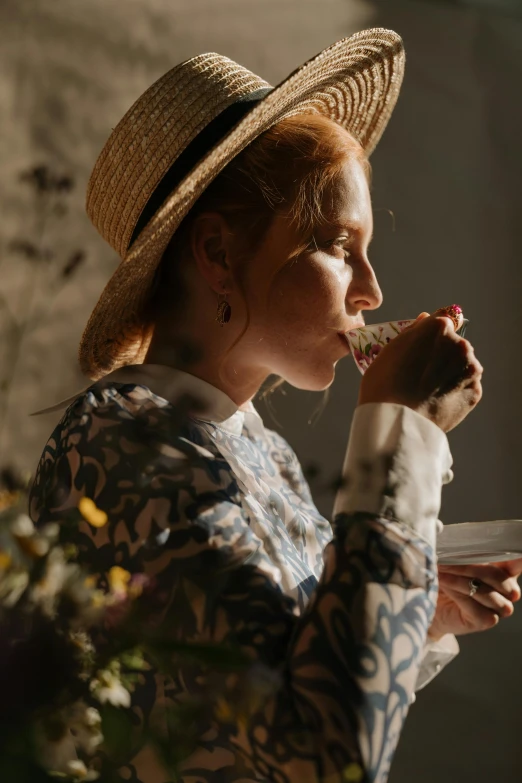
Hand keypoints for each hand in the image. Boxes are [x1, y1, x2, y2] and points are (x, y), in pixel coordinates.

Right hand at [358, 312, 483, 432]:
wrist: (396, 422)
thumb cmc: (384, 384)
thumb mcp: (389, 351)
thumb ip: (412, 332)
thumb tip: (426, 319)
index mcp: (438, 327)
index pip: (440, 323)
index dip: (428, 339)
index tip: (419, 352)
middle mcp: (460, 343)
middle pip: (453, 345)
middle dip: (442, 356)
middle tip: (420, 375)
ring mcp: (470, 369)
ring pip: (462, 365)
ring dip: (451, 374)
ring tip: (429, 391)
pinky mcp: (475, 392)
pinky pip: (466, 386)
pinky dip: (455, 392)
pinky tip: (438, 400)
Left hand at [427, 558, 521, 639]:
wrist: (430, 603)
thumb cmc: (444, 576)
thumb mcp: (451, 560)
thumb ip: (456, 549)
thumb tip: (444, 530)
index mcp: (503, 571)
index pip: (515, 563)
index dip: (516, 559)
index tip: (516, 555)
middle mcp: (506, 590)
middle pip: (497, 576)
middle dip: (469, 567)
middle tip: (444, 561)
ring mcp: (499, 607)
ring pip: (486, 592)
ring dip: (460, 581)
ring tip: (441, 573)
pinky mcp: (487, 621)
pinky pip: (477, 608)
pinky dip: (458, 595)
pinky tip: (445, 587)